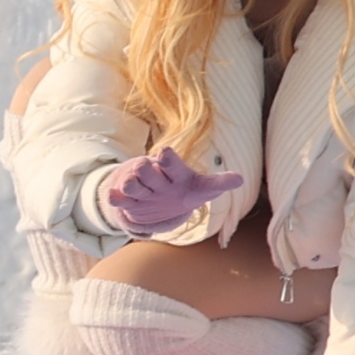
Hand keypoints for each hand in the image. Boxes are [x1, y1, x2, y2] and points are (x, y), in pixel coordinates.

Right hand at [95, 144, 248, 237]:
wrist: (156, 202)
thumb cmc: (183, 190)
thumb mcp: (200, 188)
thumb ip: (216, 183)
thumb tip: (240, 178)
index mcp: (174, 171)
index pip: (171, 163)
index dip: (168, 159)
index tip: (166, 152)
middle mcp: (155, 177)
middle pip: (145, 169)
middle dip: (145, 170)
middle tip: (146, 169)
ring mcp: (140, 188)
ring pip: (132, 183)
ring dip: (132, 184)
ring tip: (133, 185)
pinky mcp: (128, 201)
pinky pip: (118, 198)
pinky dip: (116, 198)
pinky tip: (114, 197)